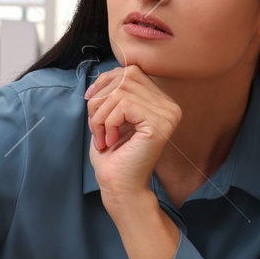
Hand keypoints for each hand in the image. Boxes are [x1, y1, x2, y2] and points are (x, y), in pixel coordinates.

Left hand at [86, 65, 181, 202]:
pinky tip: (111, 140)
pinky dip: (108, 123)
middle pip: (124, 78)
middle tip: (96, 127)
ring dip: (100, 116)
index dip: (104, 82)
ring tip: (102, 137)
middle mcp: (169, 106)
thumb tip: (104, 75)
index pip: (130, 72)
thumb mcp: (110, 116)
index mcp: (161, 102)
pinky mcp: (159, 124)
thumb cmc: (113, 156)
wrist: (119, 186)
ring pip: (120, 92)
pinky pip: (123, 105)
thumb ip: (113, 93)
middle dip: (100, 100)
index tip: (90, 101)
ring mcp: (167, 114)